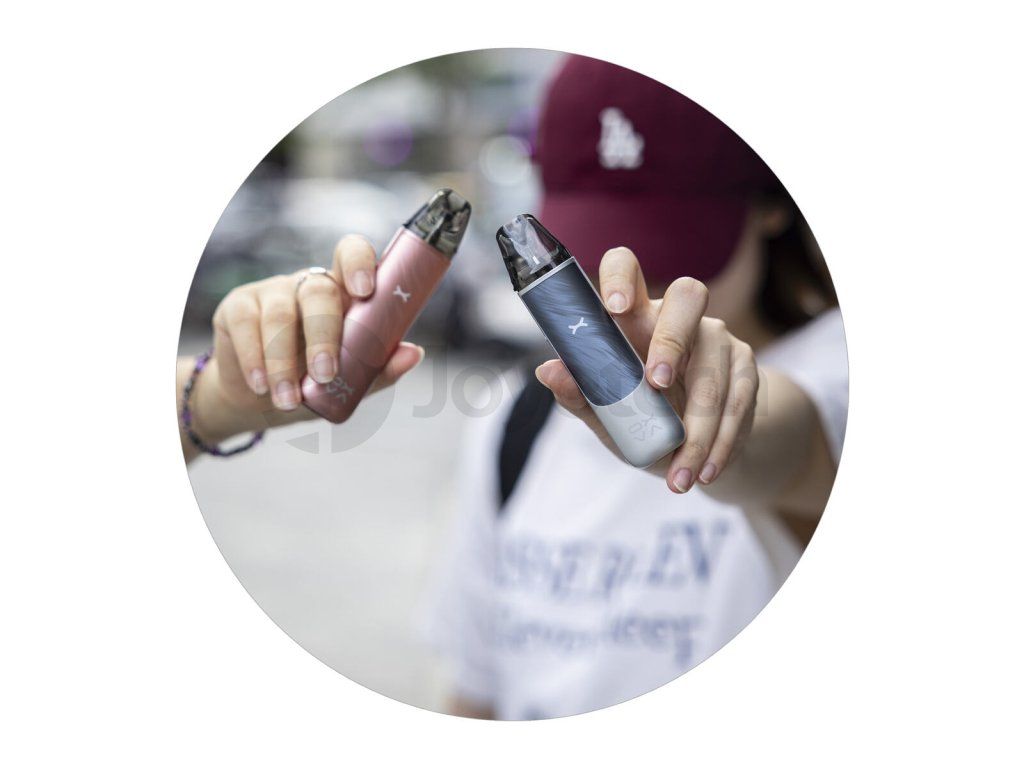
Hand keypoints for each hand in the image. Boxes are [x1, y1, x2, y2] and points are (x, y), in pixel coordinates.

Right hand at [197, 235, 423, 438]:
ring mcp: (271, 292)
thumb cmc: (314, 384)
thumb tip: (413, 353)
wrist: (260, 402)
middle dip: (324, 335)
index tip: (365, 290)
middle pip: (319, 290)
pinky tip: (261, 385)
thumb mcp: (350, 382)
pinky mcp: (237, 307)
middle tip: (325, 375)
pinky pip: (244, 324)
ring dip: (284, 361)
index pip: (352, 255)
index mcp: (344, 294)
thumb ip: (380, 368)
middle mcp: (309, 285)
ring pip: (280, 314)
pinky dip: (255, 359)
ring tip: (288, 401)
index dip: (359, 263)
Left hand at [535, 247, 758, 493]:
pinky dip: (721, 442)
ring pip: (713, 369)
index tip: (614, 308)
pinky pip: (738, 400)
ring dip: (698, 428)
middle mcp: (678, 316)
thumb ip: (579, 394)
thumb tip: (547, 370)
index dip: (621, 278)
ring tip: (680, 474)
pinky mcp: (745, 368)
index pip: (627, 268)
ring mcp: (717, 338)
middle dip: (672, 340)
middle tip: (656, 386)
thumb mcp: (605, 414)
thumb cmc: (639, 418)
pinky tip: (705, 470)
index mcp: (633, 316)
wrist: (695, 448)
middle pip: (688, 296)